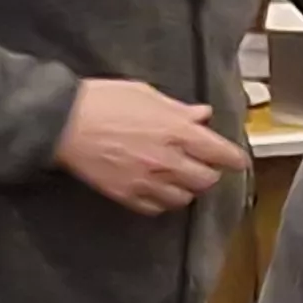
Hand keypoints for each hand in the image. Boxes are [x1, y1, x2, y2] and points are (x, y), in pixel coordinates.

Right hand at [54, 79, 247, 214]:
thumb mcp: (146, 94)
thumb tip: (202, 116)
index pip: (220, 152)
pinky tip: (157, 190)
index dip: (234, 158)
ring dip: (187, 190)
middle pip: (206, 180)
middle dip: (209, 174)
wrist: (64, 123)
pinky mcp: (128, 196)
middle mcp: (168, 160)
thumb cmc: (103, 101)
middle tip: (203, 166)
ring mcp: (148, 182)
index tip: (238, 161)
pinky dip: (162, 202)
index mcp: (177, 131)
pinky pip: (157, 208)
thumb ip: (178, 109)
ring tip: (179, 179)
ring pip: (184, 199)